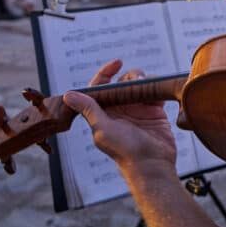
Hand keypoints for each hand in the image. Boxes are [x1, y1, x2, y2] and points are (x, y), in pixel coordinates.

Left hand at [63, 59, 177, 171]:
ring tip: (148, 88)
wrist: (152, 164)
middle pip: (122, 82)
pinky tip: (157, 94)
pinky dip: (157, 88)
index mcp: (104, 113)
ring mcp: (137, 109)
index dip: (106, 73)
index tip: (117, 63)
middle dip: (130, 76)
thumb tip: (68, 95)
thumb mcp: (102, 129)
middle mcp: (120, 109)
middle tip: (137, 81)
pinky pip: (154, 92)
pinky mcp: (154, 111)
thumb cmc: (124, 151)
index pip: (101, 87)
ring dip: (144, 81)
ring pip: (139, 84)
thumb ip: (88, 110)